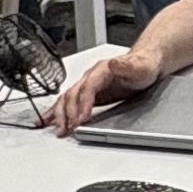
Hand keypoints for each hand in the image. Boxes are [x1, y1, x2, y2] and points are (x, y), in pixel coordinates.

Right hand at [42, 51, 161, 136]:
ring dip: (60, 115)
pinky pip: (68, 102)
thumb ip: (127, 66)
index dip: (83, 104)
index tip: (81, 119)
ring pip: (67, 99)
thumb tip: (113, 63)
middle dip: (68, 113)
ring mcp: (87, 85)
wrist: (145, 61)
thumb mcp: (140, 66)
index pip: (87, 88)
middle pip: (73, 95)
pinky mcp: (87, 94)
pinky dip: (56, 112)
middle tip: (68, 130)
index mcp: (101, 70)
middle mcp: (91, 77)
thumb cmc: (143, 65)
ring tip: (59, 130)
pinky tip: (47, 121)